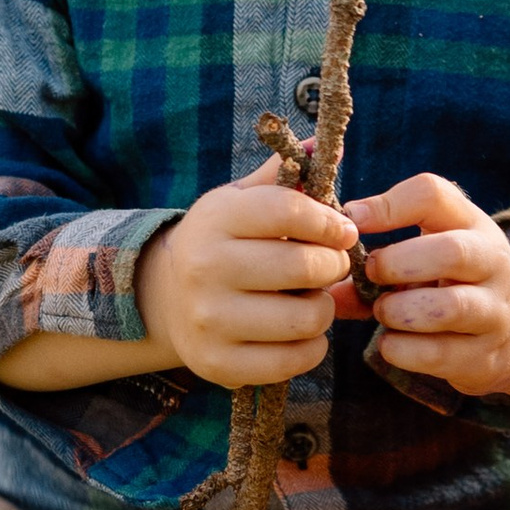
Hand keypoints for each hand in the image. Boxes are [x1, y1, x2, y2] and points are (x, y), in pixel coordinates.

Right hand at [138, 162, 357, 387]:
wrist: (165, 299)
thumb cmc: (222, 244)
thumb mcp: (240, 201)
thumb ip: (281, 176)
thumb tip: (322, 146)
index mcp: (216, 218)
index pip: (289, 211)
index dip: (330, 221)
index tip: (344, 231)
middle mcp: (205, 267)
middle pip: (304, 266)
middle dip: (334, 266)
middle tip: (332, 267)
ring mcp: (209, 319)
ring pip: (305, 318)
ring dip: (324, 309)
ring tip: (312, 299)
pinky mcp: (217, 363)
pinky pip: (293, 361)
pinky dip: (311, 348)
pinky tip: (300, 332)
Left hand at [346, 173, 509, 411]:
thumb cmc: (450, 282)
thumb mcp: (426, 255)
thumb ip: (374, 264)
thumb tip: (320, 285)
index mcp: (470, 224)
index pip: (434, 196)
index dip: (388, 205)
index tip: (352, 220)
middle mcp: (492, 263)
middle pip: (452, 252)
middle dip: (399, 263)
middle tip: (372, 273)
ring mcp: (496, 311)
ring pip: (450, 308)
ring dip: (401, 311)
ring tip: (384, 313)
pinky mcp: (487, 356)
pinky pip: (440, 354)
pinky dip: (403, 350)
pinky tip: (391, 344)